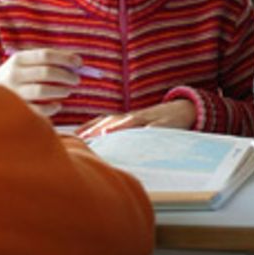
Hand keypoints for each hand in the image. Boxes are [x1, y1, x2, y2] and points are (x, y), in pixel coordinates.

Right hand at [0, 49, 79, 116]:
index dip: (65, 58)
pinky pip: (37, 110)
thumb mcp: (24, 63)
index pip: (46, 55)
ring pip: (42, 91)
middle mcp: (14, 74)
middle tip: (76, 80)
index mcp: (18, 59)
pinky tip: (57, 105)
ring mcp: (13, 92)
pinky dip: (51, 108)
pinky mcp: (15, 109)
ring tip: (67, 91)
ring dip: (59, 90)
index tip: (79, 63)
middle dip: (66, 76)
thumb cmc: (16, 77)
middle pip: (46, 72)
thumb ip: (46, 61)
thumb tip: (76, 63)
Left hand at [75, 99, 197, 139]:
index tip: (70, 137)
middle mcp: (133, 117)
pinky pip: (155, 128)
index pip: (102, 121)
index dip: (86, 128)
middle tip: (81, 139)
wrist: (183, 110)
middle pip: (112, 120)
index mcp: (125, 119)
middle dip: (96, 129)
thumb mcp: (136, 127)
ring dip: (117, 127)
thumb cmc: (155, 122)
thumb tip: (97, 145)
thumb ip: (119, 134)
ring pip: (131, 122)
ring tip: (104, 135)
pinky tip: (141, 135)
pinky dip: (147, 130)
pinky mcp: (164, 124)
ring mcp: (149, 119)